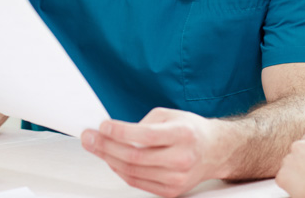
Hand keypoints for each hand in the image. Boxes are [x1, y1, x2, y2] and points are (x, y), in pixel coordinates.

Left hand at [81, 107, 228, 197]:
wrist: (214, 151)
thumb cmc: (191, 130)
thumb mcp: (171, 115)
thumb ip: (144, 123)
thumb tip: (115, 132)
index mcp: (183, 134)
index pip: (145, 136)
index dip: (120, 132)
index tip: (103, 125)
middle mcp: (181, 158)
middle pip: (135, 157)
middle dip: (106, 146)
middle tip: (89, 137)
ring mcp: (176, 178)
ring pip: (132, 172)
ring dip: (109, 159)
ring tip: (96, 147)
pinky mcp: (170, 191)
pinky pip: (137, 182)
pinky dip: (120, 171)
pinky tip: (112, 159)